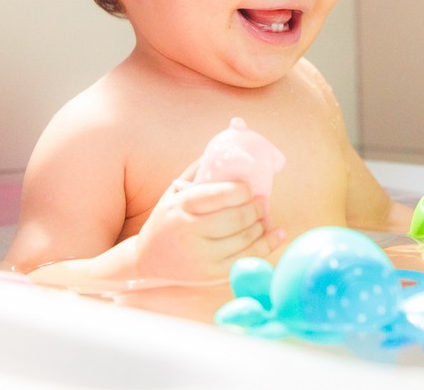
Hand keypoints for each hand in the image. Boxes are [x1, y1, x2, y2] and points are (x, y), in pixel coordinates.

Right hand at [133, 162, 285, 283]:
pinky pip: (246, 259)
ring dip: (261, 225)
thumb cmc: (167, 220)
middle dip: (257, 208)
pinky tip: (276, 233)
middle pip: (237, 218)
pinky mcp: (211, 275)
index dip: (242, 190)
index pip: (220, 194)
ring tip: (265, 217)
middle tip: (263, 202)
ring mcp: (201, 256)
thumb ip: (198, 172)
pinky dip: (266, 245)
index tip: (249, 188)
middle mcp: (190, 231)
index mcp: (181, 206)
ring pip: (244, 239)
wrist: (148, 261)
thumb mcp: (174, 193)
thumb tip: (229, 150)